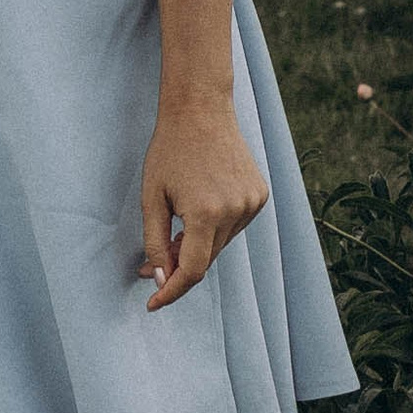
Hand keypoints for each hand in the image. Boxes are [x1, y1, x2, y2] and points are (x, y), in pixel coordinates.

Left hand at [140, 87, 270, 310]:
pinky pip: (234, 226)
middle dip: (180, 266)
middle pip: (206, 259)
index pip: (192, 271)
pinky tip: (202, 204)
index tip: (153, 303)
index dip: (171, 291)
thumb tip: (159, 278)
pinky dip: (215, 228)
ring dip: (199, 245)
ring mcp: (252, 203)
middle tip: (156, 261)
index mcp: (206, 213)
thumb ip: (155, 243)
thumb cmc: (170, 151)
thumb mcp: (151, 198)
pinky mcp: (260, 195)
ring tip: (179, 221)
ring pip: (220, 244)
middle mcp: (236, 211)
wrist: (201, 109)